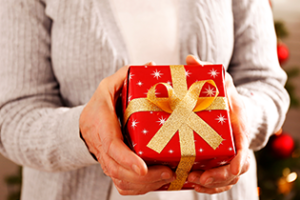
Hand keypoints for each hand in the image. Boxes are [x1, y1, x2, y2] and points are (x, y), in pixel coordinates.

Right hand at [79, 62, 174, 194]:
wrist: (84, 123)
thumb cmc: (99, 104)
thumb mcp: (108, 85)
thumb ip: (125, 75)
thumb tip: (151, 66)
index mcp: (100, 125)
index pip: (111, 146)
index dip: (126, 158)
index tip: (143, 168)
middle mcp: (100, 146)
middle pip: (117, 170)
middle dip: (143, 177)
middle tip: (167, 173)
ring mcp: (105, 160)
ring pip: (120, 181)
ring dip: (144, 185)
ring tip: (167, 178)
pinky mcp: (111, 167)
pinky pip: (121, 184)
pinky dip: (138, 188)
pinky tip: (156, 184)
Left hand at [186, 55, 250, 193]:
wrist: (236, 109)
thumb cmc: (230, 98)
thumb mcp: (223, 83)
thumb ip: (209, 72)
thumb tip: (190, 59)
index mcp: (240, 130)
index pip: (244, 151)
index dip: (237, 162)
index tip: (230, 168)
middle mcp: (238, 146)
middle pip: (235, 172)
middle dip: (218, 178)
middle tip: (197, 178)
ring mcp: (231, 155)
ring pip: (227, 179)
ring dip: (211, 184)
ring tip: (192, 182)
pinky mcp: (223, 160)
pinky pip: (221, 179)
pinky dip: (210, 185)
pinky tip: (194, 183)